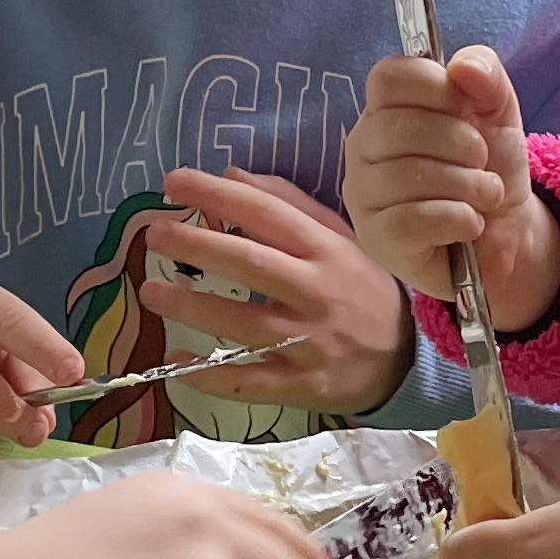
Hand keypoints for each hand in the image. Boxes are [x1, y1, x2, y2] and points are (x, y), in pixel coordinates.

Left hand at [138, 168, 415, 413]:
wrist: (408, 358)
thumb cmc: (363, 288)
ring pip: (244, 324)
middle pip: (251, 265)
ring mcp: (311, 342)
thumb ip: (288, 204)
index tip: (173, 181)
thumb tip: (231, 173)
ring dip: (192, 308)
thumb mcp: (339, 238)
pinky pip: (251, 382)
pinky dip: (211, 374)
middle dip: (198, 245)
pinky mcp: (304, 385)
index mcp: (327, 250)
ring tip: (151, 291)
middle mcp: (318, 292)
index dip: (218, 194)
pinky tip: (176, 362)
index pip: (267, 213)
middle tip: (153, 234)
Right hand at [346, 46, 559, 330]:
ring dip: (468, 185)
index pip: (388, 76)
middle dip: (461, 142)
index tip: (465, 108)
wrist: (507, 232)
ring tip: (485, 196)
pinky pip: (414, 220)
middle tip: (481, 161)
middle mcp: (363, 148)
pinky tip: (469, 224)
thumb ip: (486, 76)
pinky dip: (459, 219)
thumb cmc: (487, 166)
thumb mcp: (498, 111)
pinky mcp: (378, 238)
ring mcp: (364, 195)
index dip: (436, 86)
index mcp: (385, 109)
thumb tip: (462, 67)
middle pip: (398, 126)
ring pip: (408, 176)